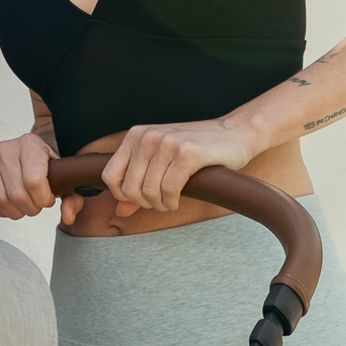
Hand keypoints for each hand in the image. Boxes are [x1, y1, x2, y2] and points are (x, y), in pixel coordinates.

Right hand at [0, 129, 84, 226]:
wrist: (24, 152)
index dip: (42, 200)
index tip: (46, 200)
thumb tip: (68, 217)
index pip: (34, 183)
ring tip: (20, 205)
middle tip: (33, 205)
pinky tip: (2, 207)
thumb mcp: (63, 179)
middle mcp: (5, 147)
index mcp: (30, 144)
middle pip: (17, 195)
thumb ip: (72, 198)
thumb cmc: (45, 168)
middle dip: (29, 209)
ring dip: (12, 212)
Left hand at [100, 117, 256, 215]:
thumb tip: (119, 212)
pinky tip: (177, 200)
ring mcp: (168, 143)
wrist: (234, 133)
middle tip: (160, 203)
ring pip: (149, 191)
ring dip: (160, 204)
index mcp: (137, 135)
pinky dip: (172, 202)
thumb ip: (138, 184)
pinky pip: (169, 190)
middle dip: (144, 204)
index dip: (123, 196)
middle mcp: (148, 136)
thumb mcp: (161, 162)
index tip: (141, 199)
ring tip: (170, 202)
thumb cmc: (196, 149)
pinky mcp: (187, 153)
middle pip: (130, 188)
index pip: (111, 176)